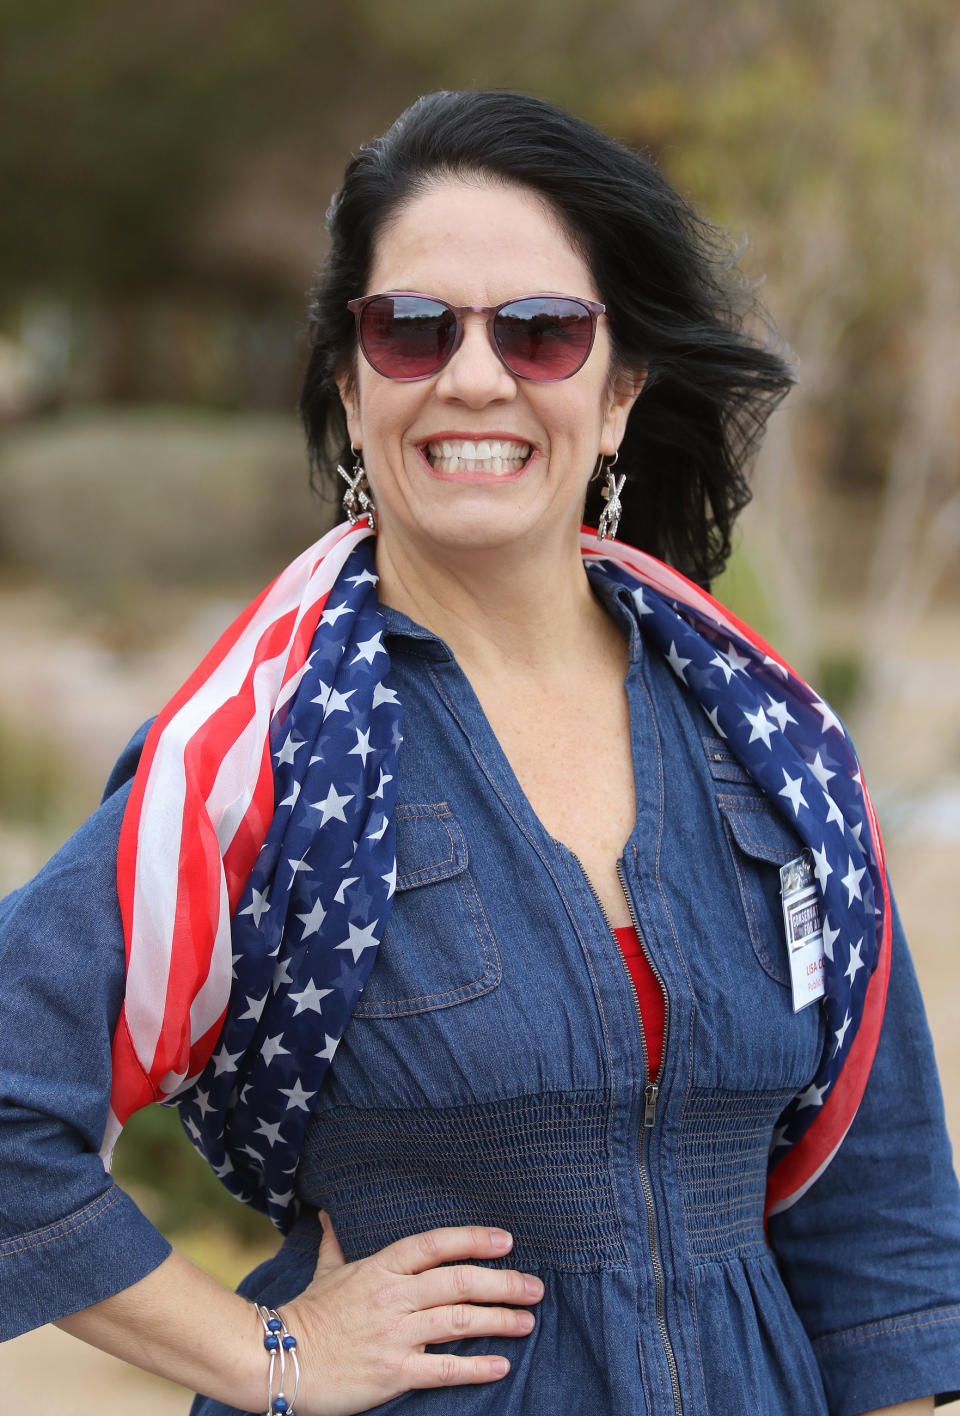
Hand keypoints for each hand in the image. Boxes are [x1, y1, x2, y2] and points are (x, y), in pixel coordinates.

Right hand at [282, 1212, 543, 1415]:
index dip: (473, 1239)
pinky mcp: (392, 1372)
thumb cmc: (307, 1313)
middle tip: (535, 1287)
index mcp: (381, 1267)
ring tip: (528, 1322)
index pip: (435, 1244)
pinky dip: (475, 1367)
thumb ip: (336, 1243)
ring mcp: (394, 1334)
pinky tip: (500, 1366)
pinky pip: (443, 1369)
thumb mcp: (325, 1272)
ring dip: (499, 1321)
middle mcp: (393, 1296)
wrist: (279, 1358)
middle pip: (459, 1281)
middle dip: (503, 1283)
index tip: (505, 1240)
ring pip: (459, 1321)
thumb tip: (330, 1214)